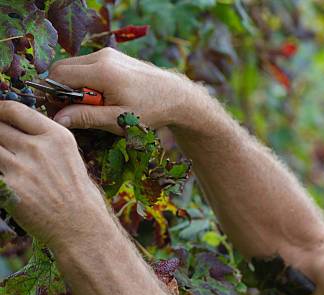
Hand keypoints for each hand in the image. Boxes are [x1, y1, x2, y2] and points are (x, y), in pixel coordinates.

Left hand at [0, 101, 109, 249]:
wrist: (81, 227)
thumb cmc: (79, 196)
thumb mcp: (71, 157)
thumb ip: (45, 140)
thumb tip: (17, 130)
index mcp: (57, 136)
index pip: (14, 109)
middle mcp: (39, 147)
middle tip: (3, 145)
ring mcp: (21, 167)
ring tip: (6, 163)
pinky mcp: (8, 187)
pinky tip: (5, 180)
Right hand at [48, 47, 192, 133]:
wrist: (177, 97)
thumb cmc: (152, 110)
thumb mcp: (119, 120)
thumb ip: (87, 118)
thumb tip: (58, 118)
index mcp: (102, 71)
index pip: (59, 76)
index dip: (54, 94)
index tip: (61, 111)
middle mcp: (103, 57)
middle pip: (63, 68)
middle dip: (63, 89)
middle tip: (77, 111)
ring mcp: (109, 54)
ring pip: (76, 66)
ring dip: (77, 85)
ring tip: (96, 105)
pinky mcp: (114, 56)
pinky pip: (89, 65)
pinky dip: (88, 80)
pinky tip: (104, 97)